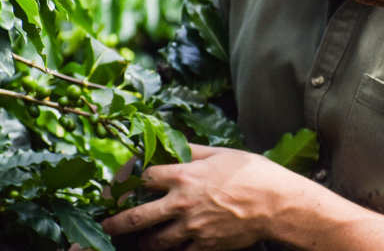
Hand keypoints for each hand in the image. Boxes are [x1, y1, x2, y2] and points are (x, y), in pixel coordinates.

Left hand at [101, 144, 306, 250]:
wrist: (278, 203)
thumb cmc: (253, 173)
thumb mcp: (221, 153)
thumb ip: (192, 150)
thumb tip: (171, 143)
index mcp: (185, 175)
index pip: (142, 178)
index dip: (126, 180)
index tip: (117, 186)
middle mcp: (183, 203)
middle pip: (136, 216)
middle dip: (115, 222)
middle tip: (106, 224)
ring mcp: (192, 228)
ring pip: (153, 241)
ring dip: (141, 241)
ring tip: (136, 241)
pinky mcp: (205, 246)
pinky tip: (165, 248)